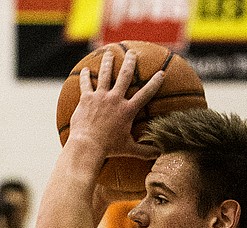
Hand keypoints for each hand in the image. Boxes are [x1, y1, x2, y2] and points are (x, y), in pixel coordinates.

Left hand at [69, 49, 163, 163]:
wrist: (88, 145)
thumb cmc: (109, 149)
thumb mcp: (129, 149)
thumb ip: (145, 151)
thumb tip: (159, 154)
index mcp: (127, 110)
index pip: (145, 93)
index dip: (155, 83)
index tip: (161, 73)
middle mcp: (115, 99)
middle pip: (124, 76)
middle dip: (130, 63)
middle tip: (132, 53)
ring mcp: (100, 97)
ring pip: (105, 74)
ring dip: (108, 62)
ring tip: (109, 54)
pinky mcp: (86, 98)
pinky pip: (86, 84)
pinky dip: (86, 76)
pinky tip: (85, 70)